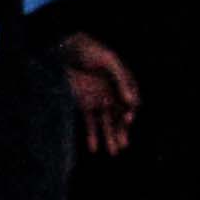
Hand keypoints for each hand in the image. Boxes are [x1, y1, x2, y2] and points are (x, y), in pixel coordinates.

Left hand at [57, 32, 140, 157]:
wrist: (68, 46)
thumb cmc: (91, 50)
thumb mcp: (109, 60)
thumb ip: (121, 78)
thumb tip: (131, 101)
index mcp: (124, 83)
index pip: (131, 103)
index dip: (130, 112)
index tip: (127, 120)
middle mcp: (114, 94)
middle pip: (121, 116)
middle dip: (122, 131)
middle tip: (123, 146)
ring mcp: (100, 100)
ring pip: (107, 123)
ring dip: (110, 137)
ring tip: (114, 153)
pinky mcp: (86, 104)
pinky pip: (91, 122)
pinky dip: (92, 135)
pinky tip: (94, 148)